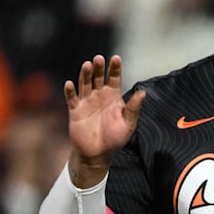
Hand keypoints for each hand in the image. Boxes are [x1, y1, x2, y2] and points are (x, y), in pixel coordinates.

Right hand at [64, 55, 144, 186]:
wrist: (98, 154)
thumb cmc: (115, 138)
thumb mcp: (128, 124)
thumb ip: (134, 108)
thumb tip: (143, 92)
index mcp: (113, 96)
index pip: (114, 78)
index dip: (115, 68)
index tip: (116, 58)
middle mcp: (99, 95)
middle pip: (98, 77)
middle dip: (98, 68)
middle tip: (98, 58)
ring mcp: (86, 101)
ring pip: (85, 84)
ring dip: (85, 74)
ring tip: (87, 65)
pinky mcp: (75, 110)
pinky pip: (72, 98)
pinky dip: (70, 91)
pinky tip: (69, 84)